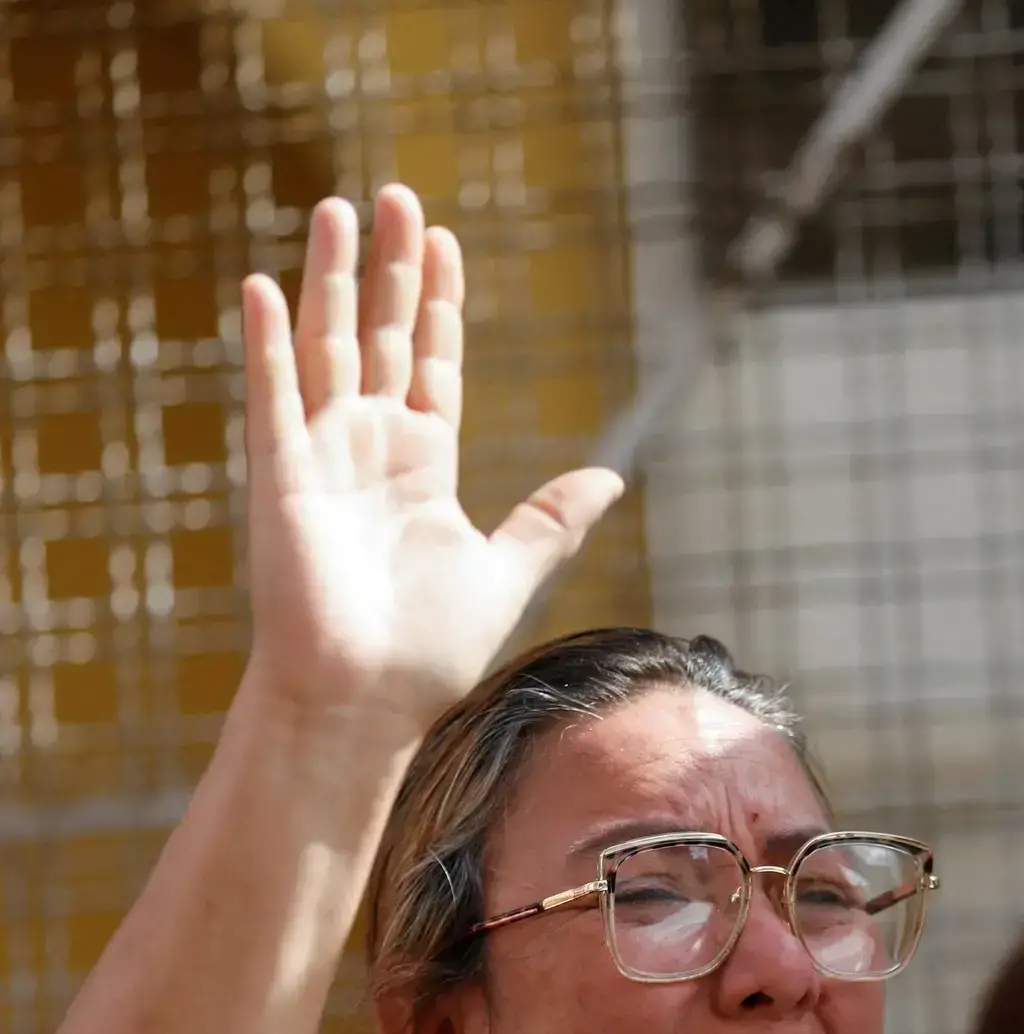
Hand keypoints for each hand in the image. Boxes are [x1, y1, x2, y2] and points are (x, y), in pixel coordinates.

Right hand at [239, 186, 623, 727]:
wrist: (368, 703)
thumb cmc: (430, 652)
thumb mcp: (509, 571)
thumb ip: (551, 518)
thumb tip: (611, 476)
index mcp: (424, 466)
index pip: (431, 363)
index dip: (439, 303)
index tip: (444, 242)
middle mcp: (371, 449)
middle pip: (381, 335)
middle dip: (392, 268)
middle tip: (399, 195)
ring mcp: (323, 457)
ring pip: (328, 347)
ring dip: (331, 279)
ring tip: (339, 209)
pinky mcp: (283, 477)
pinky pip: (274, 396)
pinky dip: (270, 342)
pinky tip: (267, 285)